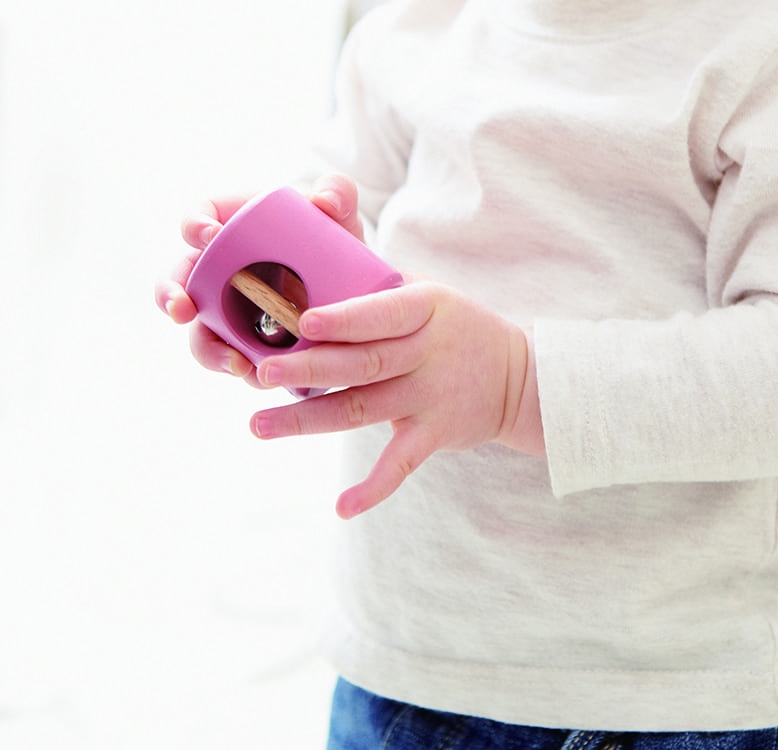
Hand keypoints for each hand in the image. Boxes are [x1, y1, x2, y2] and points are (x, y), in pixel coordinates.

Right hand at [153, 175, 365, 384]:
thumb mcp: (340, 215)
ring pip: (201, 332)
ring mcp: (229, 313)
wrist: (354, 285)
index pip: (198, 220)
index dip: (194, 226)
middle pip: (178, 281)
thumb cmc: (334, 239)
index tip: (209, 235)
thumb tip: (327, 201)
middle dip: (170, 295)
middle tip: (181, 308)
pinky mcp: (248, 345)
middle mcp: (219, 272)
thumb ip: (338, 194)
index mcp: (232, 229)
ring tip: (233, 361)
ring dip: (209, 349)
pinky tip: (258, 375)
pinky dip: (245, 370)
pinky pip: (236, 360)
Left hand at [249, 282, 545, 517]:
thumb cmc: (452, 325)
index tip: (304, 321)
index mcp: (424, 308)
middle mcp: (427, 353)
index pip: (381, 314)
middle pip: (362, 364)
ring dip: (309, 420)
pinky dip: (374, 488)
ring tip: (259, 425)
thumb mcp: (424, 290)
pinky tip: (342, 507)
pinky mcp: (433, 434)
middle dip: (309, 369)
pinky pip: (400, 464)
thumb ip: (372, 282)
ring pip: (362, 410)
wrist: (517, 377)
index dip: (344, 320)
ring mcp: (430, 397)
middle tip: (262, 372)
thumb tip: (305, 255)